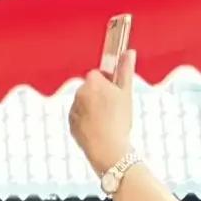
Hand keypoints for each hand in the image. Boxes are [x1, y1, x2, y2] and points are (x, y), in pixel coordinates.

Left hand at [67, 22, 137, 180]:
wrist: (107, 148)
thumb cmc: (119, 120)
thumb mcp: (126, 93)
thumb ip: (126, 70)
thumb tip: (128, 51)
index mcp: (92, 82)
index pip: (98, 75)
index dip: (108, 83)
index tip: (115, 93)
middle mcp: (79, 93)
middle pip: (90, 89)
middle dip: (99, 95)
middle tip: (113, 109)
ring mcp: (73, 109)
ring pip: (85, 104)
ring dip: (93, 108)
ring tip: (106, 122)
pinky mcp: (71, 124)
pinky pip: (80, 118)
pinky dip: (87, 121)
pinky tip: (98, 129)